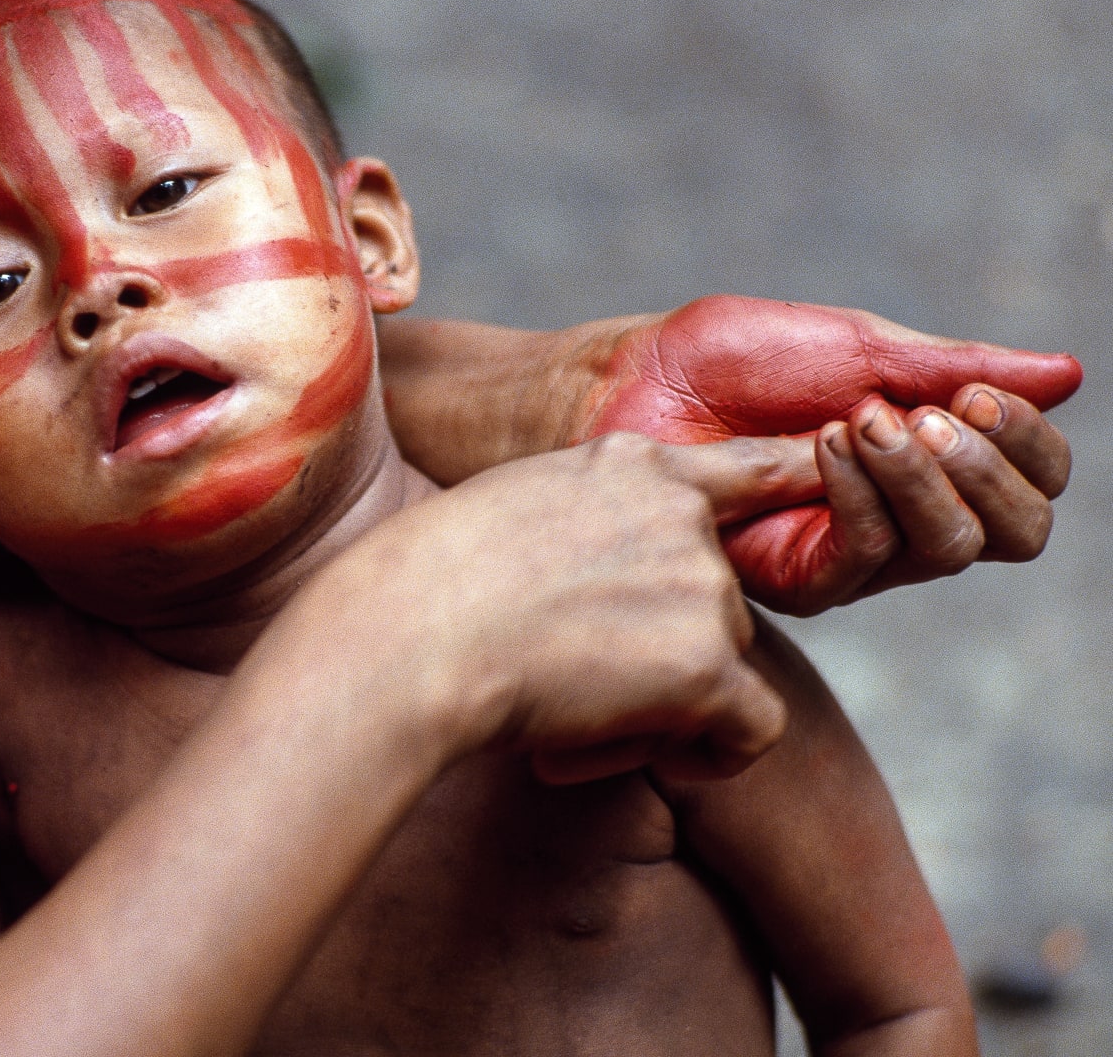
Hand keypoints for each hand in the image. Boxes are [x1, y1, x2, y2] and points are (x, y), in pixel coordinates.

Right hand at [311, 432, 826, 784]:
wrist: (407, 634)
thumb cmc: (419, 589)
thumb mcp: (506, 514)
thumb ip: (581, 528)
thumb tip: (606, 590)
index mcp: (627, 463)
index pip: (745, 468)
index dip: (785, 492)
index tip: (818, 505)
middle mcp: (679, 511)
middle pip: (716, 600)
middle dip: (659, 654)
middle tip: (567, 690)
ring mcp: (700, 583)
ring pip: (719, 666)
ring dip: (658, 708)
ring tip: (562, 720)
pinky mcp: (706, 662)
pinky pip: (751, 727)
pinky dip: (710, 756)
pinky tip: (646, 761)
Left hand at [581, 295, 1079, 613]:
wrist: (631, 384)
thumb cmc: (729, 360)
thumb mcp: (855, 347)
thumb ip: (955, 366)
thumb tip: (1069, 372)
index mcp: (929, 456)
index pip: (1032, 480)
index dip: (1030, 444)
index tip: (983, 394)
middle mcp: (903, 515)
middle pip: (1013, 531)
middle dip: (992, 467)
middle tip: (939, 414)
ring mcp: (852, 553)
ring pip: (948, 548)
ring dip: (924, 476)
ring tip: (865, 419)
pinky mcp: (796, 577)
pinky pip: (865, 556)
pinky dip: (861, 494)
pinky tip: (824, 446)